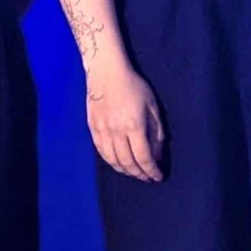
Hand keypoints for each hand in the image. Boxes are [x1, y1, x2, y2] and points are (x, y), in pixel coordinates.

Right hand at [87, 57, 165, 181]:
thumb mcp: (152, 107)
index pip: (144, 158)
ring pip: (113, 160)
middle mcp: (116, 132)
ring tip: (134, 173)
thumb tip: (157, 154)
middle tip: (147, 178)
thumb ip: (156, 132)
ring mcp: (102, 130)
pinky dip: (111, 161)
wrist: (106, 73)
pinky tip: (118, 163)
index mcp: (134, 126)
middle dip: (139, 174)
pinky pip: (101, 151)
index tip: (157, 177)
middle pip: (128, 163)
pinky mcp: (92, 128)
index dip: (151, 171)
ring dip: (125, 171)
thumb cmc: (133, 86)